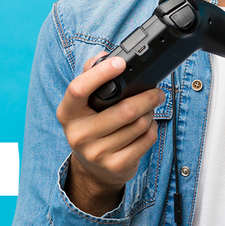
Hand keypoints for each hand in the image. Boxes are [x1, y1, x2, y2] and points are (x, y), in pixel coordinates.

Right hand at [56, 51, 159, 212]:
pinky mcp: (115, 166)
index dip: (101, 73)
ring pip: (138, 125)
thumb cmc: (91, 127)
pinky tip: (147, 127)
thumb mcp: (84, 104)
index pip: (78, 89)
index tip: (120, 63)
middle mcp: (78, 134)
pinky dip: (152, 130)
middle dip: (146, 97)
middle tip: (157, 92)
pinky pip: (146, 140)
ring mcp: (96, 153)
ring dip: (150, 114)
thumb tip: (104, 57)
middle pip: (123, 110)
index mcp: (67, 113)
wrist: (93, 169)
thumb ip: (91, 75)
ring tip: (149, 110)